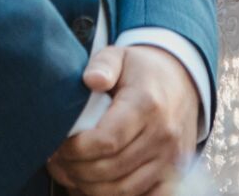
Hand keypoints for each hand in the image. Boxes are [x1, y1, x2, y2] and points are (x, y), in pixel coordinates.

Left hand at [48, 45, 197, 195]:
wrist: (182, 82)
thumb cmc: (142, 71)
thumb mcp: (120, 56)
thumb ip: (103, 64)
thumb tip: (92, 80)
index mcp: (147, 104)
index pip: (107, 140)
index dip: (76, 150)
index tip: (57, 146)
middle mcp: (163, 135)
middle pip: (111, 169)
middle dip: (75, 170)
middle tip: (56, 162)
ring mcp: (171, 159)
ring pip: (123, 190)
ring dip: (89, 188)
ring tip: (69, 174)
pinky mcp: (174, 174)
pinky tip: (94, 187)